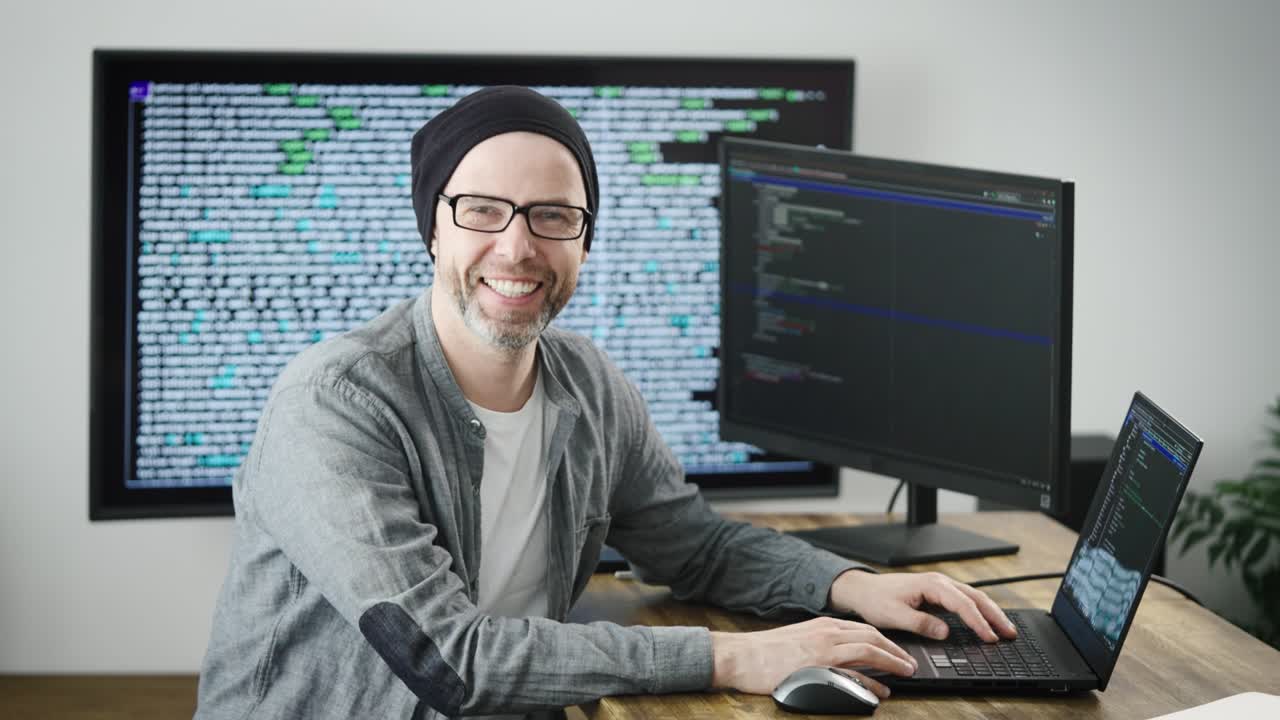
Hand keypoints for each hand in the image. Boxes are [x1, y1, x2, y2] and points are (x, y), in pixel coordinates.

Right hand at [710, 616, 916, 698]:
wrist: (741, 656)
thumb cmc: (765, 652)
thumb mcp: (800, 640)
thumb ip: (823, 645)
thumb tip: (844, 660)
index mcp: (823, 625)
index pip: (864, 629)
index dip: (886, 641)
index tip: (898, 652)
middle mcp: (827, 633)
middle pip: (872, 637)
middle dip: (896, 651)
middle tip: (910, 663)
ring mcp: (823, 649)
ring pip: (868, 651)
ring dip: (892, 662)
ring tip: (905, 673)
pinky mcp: (818, 666)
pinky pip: (853, 673)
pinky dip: (871, 681)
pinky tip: (881, 691)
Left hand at [829, 570, 1017, 642]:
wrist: (863, 589)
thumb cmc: (876, 599)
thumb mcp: (894, 615)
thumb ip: (921, 623)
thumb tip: (945, 632)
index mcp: (931, 585)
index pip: (962, 604)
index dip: (978, 622)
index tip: (989, 637)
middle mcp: (939, 582)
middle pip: (975, 597)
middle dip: (994, 615)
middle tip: (1010, 633)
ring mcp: (940, 586)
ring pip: (973, 597)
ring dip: (990, 612)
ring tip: (1005, 629)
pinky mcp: (938, 593)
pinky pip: (964, 600)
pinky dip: (979, 610)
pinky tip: (986, 620)